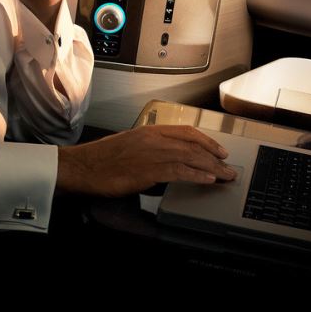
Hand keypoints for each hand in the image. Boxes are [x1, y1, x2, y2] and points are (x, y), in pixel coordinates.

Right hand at [57, 125, 236, 197]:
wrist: (82, 167)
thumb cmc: (100, 159)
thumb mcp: (128, 146)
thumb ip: (148, 150)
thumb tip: (163, 162)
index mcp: (149, 131)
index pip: (186, 131)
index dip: (206, 140)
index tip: (218, 150)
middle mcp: (153, 139)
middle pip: (193, 145)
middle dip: (214, 157)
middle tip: (228, 167)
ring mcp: (152, 153)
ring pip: (190, 157)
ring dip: (212, 168)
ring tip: (225, 176)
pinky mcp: (148, 170)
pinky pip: (179, 171)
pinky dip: (197, 175)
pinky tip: (208, 180)